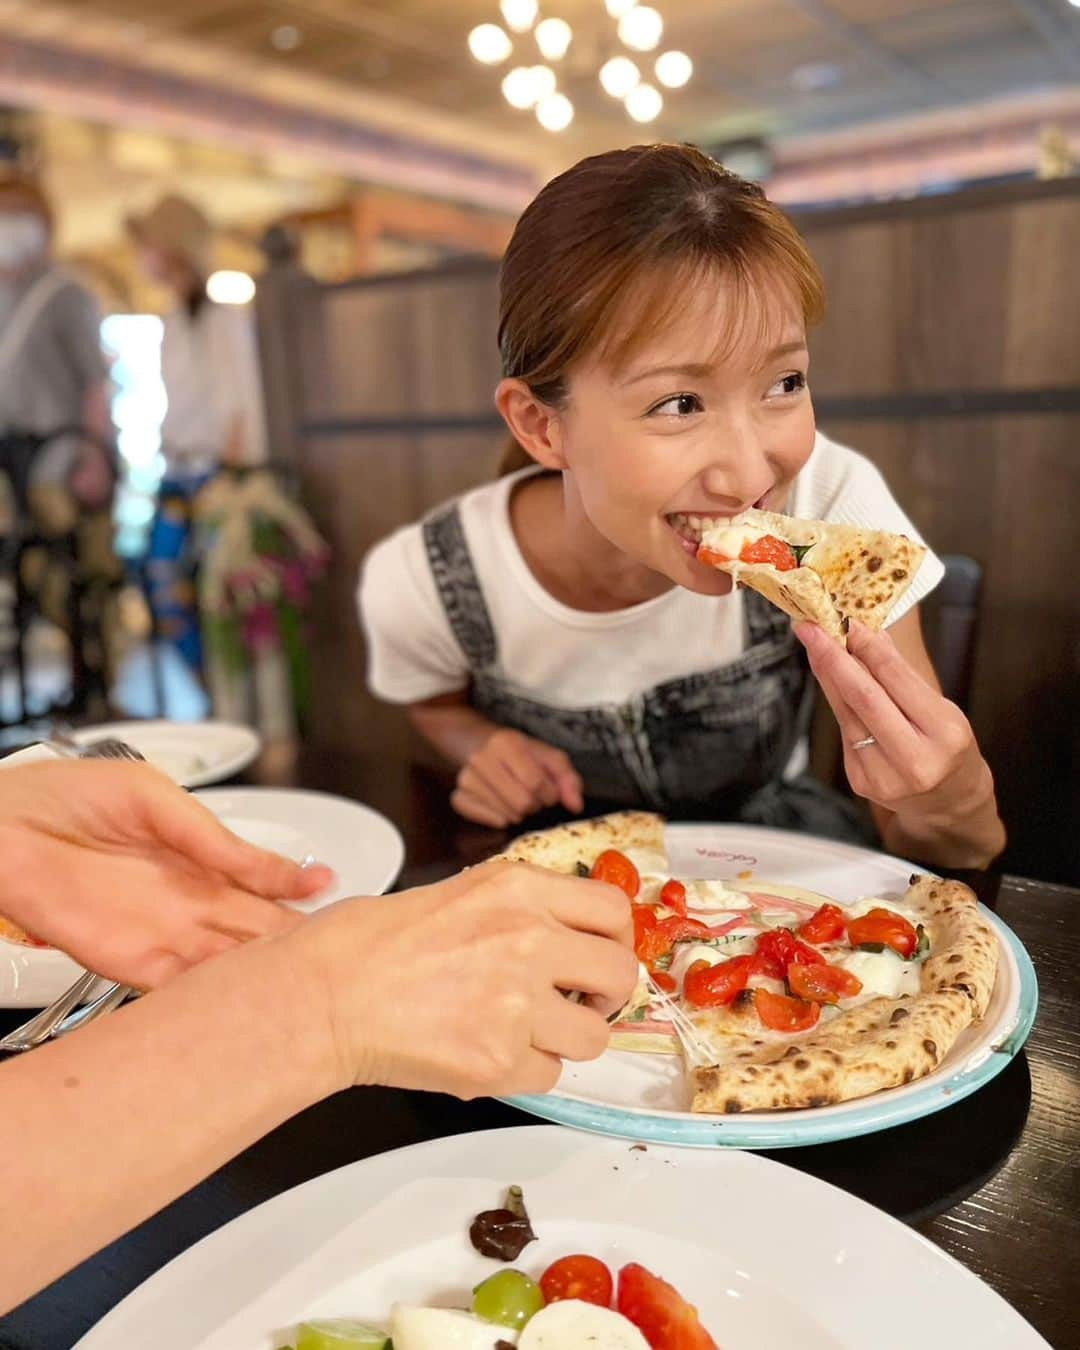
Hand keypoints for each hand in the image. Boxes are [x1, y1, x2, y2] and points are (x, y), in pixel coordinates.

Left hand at [0, 760, 333, 987]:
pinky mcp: (128, 961)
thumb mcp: (159, 800)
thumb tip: (279, 868)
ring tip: (307, 984)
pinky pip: (179, 988)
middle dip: (294, 944)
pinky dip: (213, 999)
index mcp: (201, 858)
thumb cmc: (66, 799)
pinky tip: (247, 1001)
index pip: (266, 886)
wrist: (1, 827)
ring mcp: (161, 934)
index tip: (338, 901)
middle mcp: (187, 901)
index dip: (301, 896)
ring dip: (262, 976)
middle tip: (337, 955)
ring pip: (227, 965)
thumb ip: (216, 840)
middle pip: (255, 933)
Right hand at [299, 860, 636, 1098]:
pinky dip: (525, 1071)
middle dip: (604, 995)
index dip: (615, 940)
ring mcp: (517, 1001)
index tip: (602, 955)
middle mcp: (529, 938)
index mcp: (518, 888)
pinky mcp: (499, 1059)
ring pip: (592, 1037)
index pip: (613, 911)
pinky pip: (549, 1076)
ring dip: (565, 1039)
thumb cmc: (368, 944)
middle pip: (619, 974)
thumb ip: (520, 907)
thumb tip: (567, 934)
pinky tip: (486, 1050)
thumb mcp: (459, 892)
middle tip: (577, 1002)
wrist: (322, 996)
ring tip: (523, 1031)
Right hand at [451, 727, 584, 827]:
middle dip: (535, 805)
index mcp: (506, 742)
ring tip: (518, 800)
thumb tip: (575, 806)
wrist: (486, 747)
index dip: (549, 794)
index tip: (549, 791)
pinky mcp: (458, 797)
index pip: (536, 783)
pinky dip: (498, 820)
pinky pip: (483, 820)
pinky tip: (502, 809)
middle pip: (521, 802)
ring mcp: (466, 778)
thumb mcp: (550, 759)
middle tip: (533, 798)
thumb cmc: (524, 756)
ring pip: (505, 815)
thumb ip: (568, 780)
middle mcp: (481, 758)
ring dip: (519, 814)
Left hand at [795, 621, 998, 839]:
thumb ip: (902, 676)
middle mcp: (915, 759)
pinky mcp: (861, 782)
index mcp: (945, 733)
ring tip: (814, 644)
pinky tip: (833, 680)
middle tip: (810, 627)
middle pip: (864, 698)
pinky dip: (838, 702)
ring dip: (827, 675)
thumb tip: (866, 634)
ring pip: (847, 713)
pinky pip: (845, 732)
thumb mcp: (941, 708)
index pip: (897, 680)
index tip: (846, 621)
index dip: (867, 647)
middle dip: (832, 658)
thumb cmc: (947, 745)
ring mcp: (884, 776)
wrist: (948, 801)